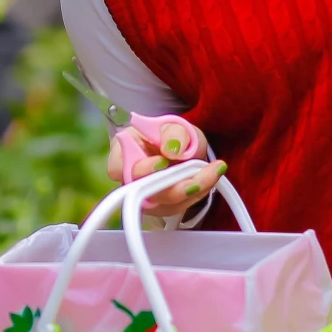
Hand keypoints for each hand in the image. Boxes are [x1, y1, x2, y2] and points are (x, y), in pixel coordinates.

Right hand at [106, 112, 222, 217]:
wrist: (181, 147)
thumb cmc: (170, 135)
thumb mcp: (174, 125)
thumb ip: (173, 133)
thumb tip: (172, 149)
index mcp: (123, 154)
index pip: (118, 169)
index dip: (140, 169)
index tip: (161, 162)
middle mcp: (131, 180)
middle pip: (144, 193)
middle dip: (173, 188)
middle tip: (196, 178)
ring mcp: (146, 197)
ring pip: (166, 203)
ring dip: (192, 189)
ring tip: (213, 171)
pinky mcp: (164, 206)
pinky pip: (180, 206)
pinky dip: (198, 192)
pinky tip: (211, 177)